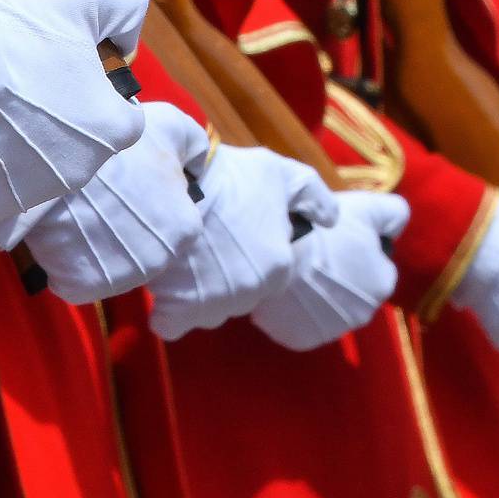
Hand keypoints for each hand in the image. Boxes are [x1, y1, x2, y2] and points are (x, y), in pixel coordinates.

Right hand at [0, 0, 146, 226]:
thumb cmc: (10, 28)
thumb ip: (127, 7)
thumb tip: (128, 39)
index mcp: (111, 131)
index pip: (123, 118)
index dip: (98, 93)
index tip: (64, 72)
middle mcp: (78, 174)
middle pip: (77, 148)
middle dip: (58, 122)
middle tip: (18, 86)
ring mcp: (27, 197)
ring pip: (33, 171)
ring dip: (20, 146)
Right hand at [0, 102, 206, 303]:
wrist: (60, 155)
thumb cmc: (117, 139)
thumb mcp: (170, 125)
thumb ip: (194, 145)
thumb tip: (195, 164)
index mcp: (184, 229)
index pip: (168, 227)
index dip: (144, 207)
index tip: (123, 189)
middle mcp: (158, 261)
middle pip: (139, 251)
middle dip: (121, 232)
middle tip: (96, 201)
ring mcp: (120, 278)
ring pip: (108, 269)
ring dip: (93, 249)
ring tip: (75, 214)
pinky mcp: (83, 286)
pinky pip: (74, 280)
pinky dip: (64, 263)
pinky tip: (59, 233)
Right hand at [146, 145, 339, 339]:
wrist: (179, 183)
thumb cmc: (231, 177)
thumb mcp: (282, 173)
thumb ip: (313, 196)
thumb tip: (331, 220)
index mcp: (279, 267)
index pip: (267, 278)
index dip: (247, 259)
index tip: (230, 238)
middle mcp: (252, 292)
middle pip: (238, 297)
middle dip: (224, 279)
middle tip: (205, 246)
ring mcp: (214, 304)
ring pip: (208, 311)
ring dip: (196, 296)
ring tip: (184, 261)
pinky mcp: (178, 309)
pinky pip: (172, 324)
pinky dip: (168, 312)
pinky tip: (166, 284)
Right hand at [250, 192, 410, 350]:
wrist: (274, 255)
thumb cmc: (323, 229)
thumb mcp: (366, 208)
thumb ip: (394, 213)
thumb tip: (398, 226)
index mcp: (383, 284)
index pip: (378, 267)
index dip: (360, 251)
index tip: (338, 241)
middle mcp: (364, 315)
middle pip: (355, 292)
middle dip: (341, 277)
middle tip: (316, 256)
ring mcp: (331, 331)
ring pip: (330, 310)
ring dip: (320, 296)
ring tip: (298, 273)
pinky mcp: (302, 340)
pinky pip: (304, 324)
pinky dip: (298, 312)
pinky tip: (286, 291)